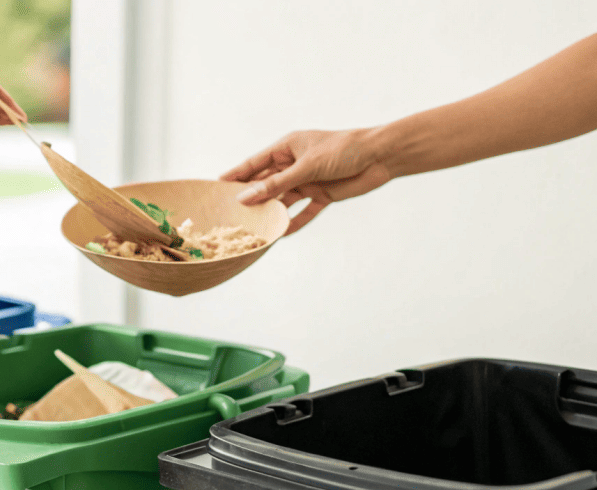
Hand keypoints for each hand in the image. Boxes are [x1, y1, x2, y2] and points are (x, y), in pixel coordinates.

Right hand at [222, 129, 391, 234]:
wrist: (381, 156)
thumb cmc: (344, 150)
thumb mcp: (306, 167)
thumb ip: (276, 184)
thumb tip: (246, 197)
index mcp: (287, 148)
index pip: (254, 164)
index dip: (235, 176)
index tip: (215, 186)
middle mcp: (294, 164)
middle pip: (266, 184)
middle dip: (251, 198)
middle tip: (229, 214)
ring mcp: (308, 180)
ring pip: (284, 200)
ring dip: (271, 213)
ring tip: (253, 229)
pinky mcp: (323, 194)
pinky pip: (305, 211)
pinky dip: (295, 222)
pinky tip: (283, 235)